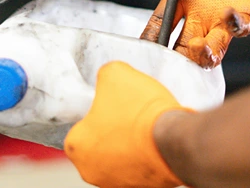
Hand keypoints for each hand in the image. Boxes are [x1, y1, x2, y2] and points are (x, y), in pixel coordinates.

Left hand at [64, 61, 190, 187]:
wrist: (174, 139)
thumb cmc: (140, 112)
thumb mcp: (115, 73)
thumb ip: (105, 76)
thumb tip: (108, 78)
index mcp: (76, 145)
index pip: (79, 125)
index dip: (97, 110)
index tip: (112, 103)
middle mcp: (90, 170)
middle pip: (98, 143)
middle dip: (113, 129)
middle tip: (130, 113)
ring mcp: (116, 182)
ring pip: (119, 156)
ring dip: (129, 144)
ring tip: (146, 126)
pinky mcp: (142, 187)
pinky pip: (140, 166)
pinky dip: (147, 155)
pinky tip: (156, 140)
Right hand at [141, 0, 249, 67]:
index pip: (161, 16)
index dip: (151, 33)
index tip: (143, 46)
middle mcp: (201, 6)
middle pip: (178, 41)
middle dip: (173, 54)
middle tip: (172, 58)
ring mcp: (223, 17)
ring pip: (204, 47)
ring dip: (201, 53)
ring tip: (204, 50)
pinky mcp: (248, 20)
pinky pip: (237, 33)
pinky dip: (235, 31)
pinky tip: (237, 21)